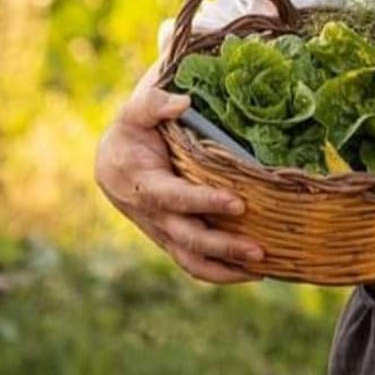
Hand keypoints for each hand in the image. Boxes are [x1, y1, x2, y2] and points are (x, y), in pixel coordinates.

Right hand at [94, 76, 265, 283]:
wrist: (112, 162)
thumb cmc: (131, 132)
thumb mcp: (136, 112)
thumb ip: (155, 104)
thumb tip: (183, 102)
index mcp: (144, 184)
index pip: (176, 198)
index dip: (205, 202)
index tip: (238, 203)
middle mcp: (153, 215)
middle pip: (189, 238)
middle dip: (224, 246)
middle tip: (260, 249)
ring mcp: (163, 232)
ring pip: (192, 260)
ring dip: (226, 269)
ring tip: (262, 269)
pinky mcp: (173, 239)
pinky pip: (195, 263)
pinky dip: (220, 272)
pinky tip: (250, 272)